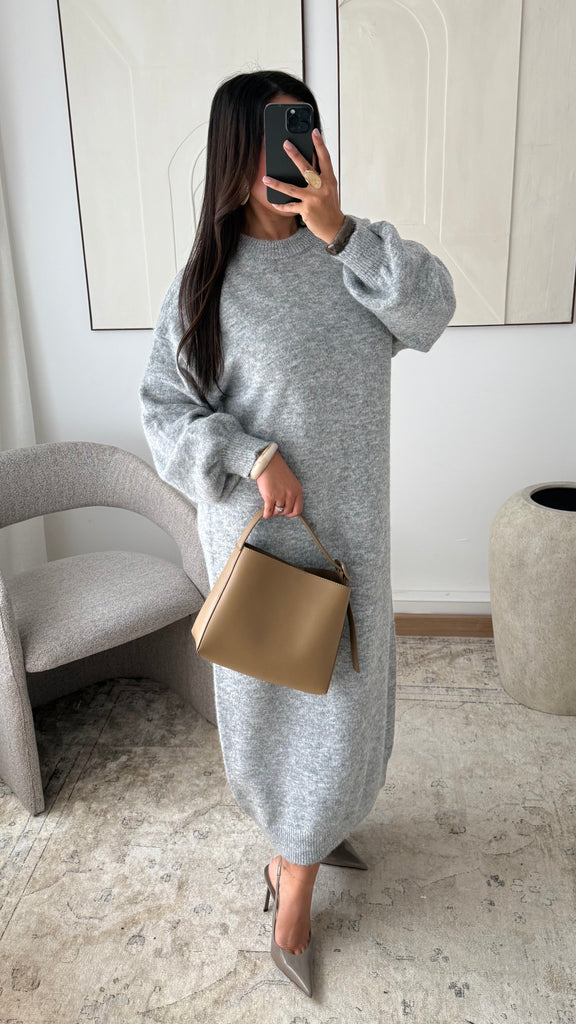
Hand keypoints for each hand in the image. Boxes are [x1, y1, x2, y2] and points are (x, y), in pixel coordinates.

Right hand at [256, 451, 302, 518]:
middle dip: (281, 512)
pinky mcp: (270, 497)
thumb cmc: (278, 470)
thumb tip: (286, 505)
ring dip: (273, 512)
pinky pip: (269, 511)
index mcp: (297, 490)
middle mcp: (290, 494)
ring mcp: (280, 496)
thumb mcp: (291, 481)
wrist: (268, 463)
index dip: (291, 513)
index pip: (298, 509)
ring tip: (270, 508)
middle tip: (276, 508)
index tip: (286, 513)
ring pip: (277, 512)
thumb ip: (291, 493)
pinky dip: (267, 514)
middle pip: (286, 511)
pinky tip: (265, 514)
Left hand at [262, 129, 345, 244]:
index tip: (314, 132)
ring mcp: (313, 199)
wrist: (335, 228)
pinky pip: (290, 206)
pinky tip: (274, 202)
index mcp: (329, 180)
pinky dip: (281, 205)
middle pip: (306, 168)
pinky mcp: (306, 210)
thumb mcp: (329, 189)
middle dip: (295, 155)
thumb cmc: (330, 206)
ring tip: (266, 178)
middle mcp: (321, 188)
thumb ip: (320, 176)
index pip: (325, 158)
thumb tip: (308, 162)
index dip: (320, 144)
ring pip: (291, 189)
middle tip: (285, 144)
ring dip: (277, 184)